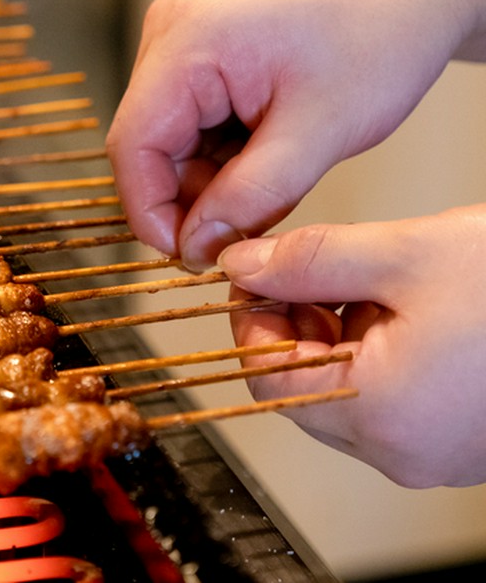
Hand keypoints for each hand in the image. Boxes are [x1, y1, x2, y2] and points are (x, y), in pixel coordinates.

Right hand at [106, 0, 485, 270]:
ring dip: (213, 174)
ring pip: (172, 135)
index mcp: (187, 39)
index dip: (151, 211)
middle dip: (192, 194)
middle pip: (149, 142)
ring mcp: (185, 33)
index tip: (190, 255)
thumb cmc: (383, 28)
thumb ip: (249, 198)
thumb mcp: (319, 133)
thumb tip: (197, 245)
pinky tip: (270, 150)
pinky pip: (193, 115)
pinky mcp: (205, 43)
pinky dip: (225, 149)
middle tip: (248, 224)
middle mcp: (171, 29)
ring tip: (277, 177)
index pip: (132, 145)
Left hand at [220, 206, 485, 487]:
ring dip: (339, 333)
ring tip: (377, 280)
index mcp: (381, 415)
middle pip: (305, 387)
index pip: (268, 378)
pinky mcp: (463, 439)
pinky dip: (381, 351)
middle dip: (297, 323)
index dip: (252, 319)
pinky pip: (392, 399)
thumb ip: (309, 261)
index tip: (256, 274)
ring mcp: (438, 452)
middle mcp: (405, 450)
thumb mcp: (405, 255)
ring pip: (346, 391)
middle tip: (312, 269)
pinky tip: (411, 306)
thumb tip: (243, 266)